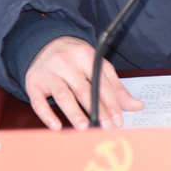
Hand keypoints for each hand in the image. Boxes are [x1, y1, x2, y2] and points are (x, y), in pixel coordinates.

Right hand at [24, 36, 142, 130]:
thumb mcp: (98, 66)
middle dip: (95, 110)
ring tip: (83, 127)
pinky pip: (38, 101)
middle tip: (104, 127)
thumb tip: (137, 106)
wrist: (45, 43)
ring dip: (74, 113)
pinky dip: (47, 115)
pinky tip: (56, 126)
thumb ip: (116, 87)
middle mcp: (66, 63)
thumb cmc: (75, 58)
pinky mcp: (33, 82)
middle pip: (83, 90)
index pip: (101, 83)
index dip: (110, 103)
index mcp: (85, 56)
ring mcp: (48, 72)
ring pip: (63, 95)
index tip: (117, 120)